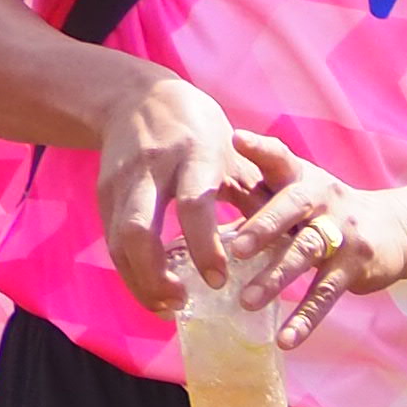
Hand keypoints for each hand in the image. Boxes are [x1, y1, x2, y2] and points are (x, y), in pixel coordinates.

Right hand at [90, 70, 264, 316]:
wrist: (138, 98)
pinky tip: (152, 292)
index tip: (220, 280)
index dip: (205, 247)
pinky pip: (111, 241)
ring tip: (169, 307)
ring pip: (119, 240)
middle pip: (140, 229)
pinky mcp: (103, 194)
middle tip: (183, 303)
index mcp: (193, 157)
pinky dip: (129, 272)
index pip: (195, 206)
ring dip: (140, 280)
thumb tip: (303, 241)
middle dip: (156, 273)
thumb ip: (264, 197)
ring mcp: (121, 182)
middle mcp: (151, 169)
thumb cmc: (203, 134)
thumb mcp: (237, 157)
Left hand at [217, 138, 406, 345]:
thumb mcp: (292, 192)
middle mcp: (324, 200)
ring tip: (248, 301)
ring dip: (277, 278)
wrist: (395, 228)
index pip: (280, 158)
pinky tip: (287, 338)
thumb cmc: (324, 209)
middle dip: (263, 228)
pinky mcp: (357, 267)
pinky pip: (327, 294)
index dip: (261, 149)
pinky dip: (306, 318)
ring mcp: (344, 234)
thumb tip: (190, 203)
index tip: (237, 140)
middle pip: (291, 209)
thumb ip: (249, 194)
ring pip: (307, 255)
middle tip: (234, 248)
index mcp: (302, 178)